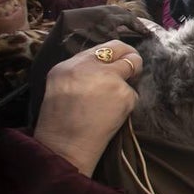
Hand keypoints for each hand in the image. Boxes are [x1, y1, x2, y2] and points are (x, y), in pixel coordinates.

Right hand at [33, 40, 143, 176]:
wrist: (65, 146)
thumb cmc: (60, 121)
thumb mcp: (61, 85)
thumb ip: (82, 70)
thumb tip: (108, 62)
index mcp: (69, 65)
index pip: (104, 46)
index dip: (117, 53)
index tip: (121, 59)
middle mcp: (90, 67)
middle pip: (123, 50)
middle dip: (131, 57)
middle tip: (132, 70)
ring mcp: (109, 79)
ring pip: (131, 71)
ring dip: (127, 84)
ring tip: (109, 102)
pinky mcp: (124, 95)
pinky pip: (133, 94)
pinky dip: (127, 102)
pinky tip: (111, 114)